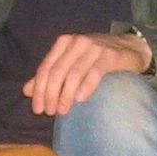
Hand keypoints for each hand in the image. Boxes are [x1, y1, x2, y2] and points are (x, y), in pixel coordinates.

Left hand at [23, 31, 150, 116]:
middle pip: (57, 72)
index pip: (45, 68)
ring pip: (73, 74)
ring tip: (63, 111)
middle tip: (50, 113)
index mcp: (63, 43)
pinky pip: (94, 73)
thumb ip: (49, 76)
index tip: (38, 109)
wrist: (130, 48)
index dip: (39, 90)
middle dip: (50, 95)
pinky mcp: (110, 55)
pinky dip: (85, 87)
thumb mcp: (70, 64)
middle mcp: (76, 42)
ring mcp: (94, 47)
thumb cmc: (96, 59)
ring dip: (66, 95)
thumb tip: (26, 91)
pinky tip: (81, 100)